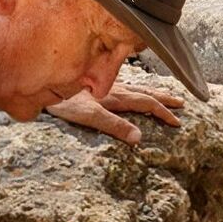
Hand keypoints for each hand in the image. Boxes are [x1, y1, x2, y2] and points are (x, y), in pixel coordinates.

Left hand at [45, 80, 184, 143]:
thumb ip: (113, 126)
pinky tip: (129, 88)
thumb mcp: (89, 117)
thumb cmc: (62, 103)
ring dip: (151, 92)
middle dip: (163, 98)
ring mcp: (104, 85)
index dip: (163, 112)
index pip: (146, 103)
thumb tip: (139, 138)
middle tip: (181, 103)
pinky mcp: (94, 83)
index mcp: (115, 97)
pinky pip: (122, 84)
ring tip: (163, 94)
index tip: (178, 121)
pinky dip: (133, 87)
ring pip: (134, 86)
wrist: (42, 85)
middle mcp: (113, 88)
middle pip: (144, 92)